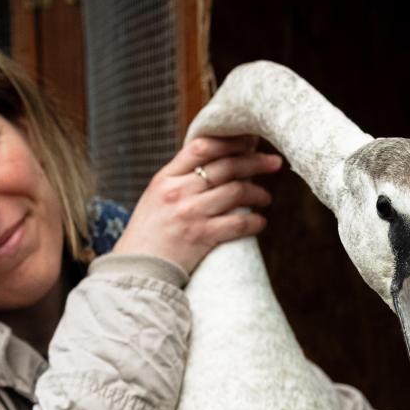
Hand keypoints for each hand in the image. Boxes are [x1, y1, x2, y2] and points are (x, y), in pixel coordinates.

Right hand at [115, 135, 281, 274]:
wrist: (136, 270)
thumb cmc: (148, 234)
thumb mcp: (155, 197)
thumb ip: (180, 180)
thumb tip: (214, 164)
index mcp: (165, 178)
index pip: (201, 147)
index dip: (230, 141)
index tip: (250, 139)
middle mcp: (178, 192)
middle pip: (225, 166)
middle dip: (255, 161)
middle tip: (274, 162)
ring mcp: (190, 214)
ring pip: (236, 192)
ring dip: (258, 193)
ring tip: (266, 197)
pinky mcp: (201, 237)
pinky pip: (237, 224)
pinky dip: (254, 222)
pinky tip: (261, 222)